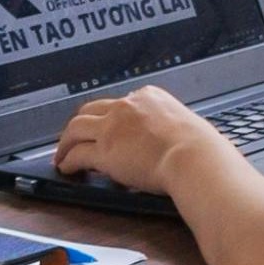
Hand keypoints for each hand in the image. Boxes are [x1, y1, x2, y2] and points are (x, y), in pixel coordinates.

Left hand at [51, 86, 233, 198]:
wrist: (194, 158)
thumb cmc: (201, 148)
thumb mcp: (187, 126)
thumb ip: (172, 128)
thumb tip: (172, 141)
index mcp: (149, 96)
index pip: (121, 103)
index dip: (110, 117)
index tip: (107, 127)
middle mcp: (127, 106)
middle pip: (91, 109)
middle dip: (81, 123)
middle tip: (75, 136)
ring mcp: (112, 127)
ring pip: (76, 128)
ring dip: (66, 142)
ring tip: (62, 154)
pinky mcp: (104, 150)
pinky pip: (77, 153)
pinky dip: (68, 160)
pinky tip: (67, 167)